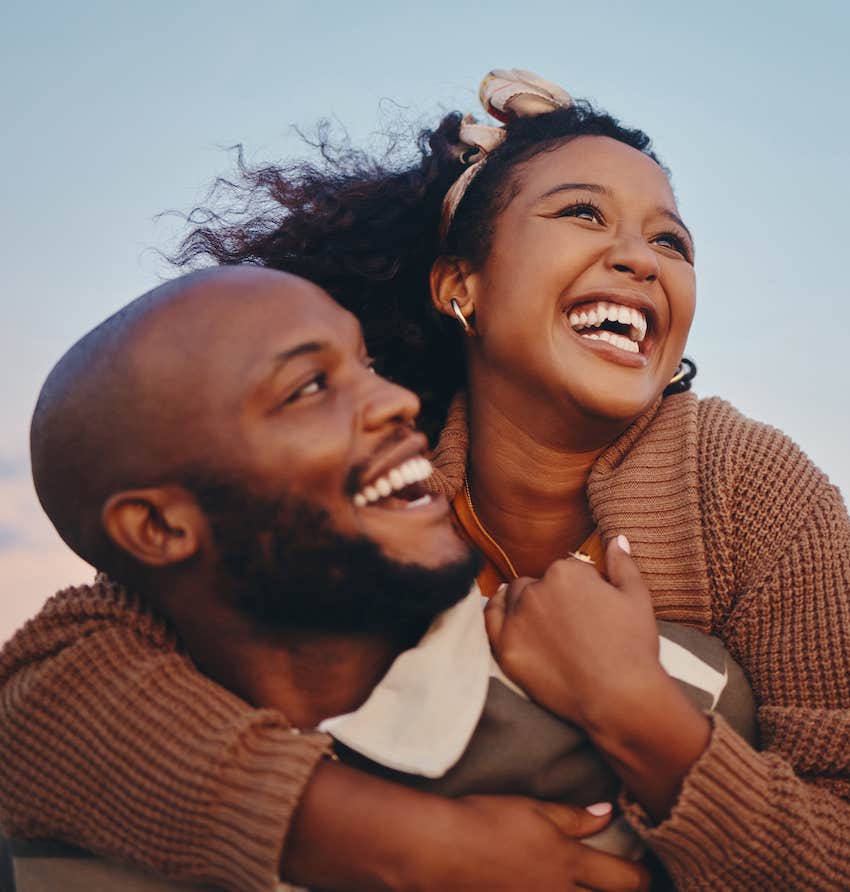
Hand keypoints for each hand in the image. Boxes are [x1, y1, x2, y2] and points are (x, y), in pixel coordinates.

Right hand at [421, 795, 650, 891]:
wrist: (440, 849)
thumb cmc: (487, 821)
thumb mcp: (534, 809)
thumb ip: (574, 818)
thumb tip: (608, 814)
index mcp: (568, 863)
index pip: (624, 880)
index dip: (641, 877)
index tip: (645, 872)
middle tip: (625, 883)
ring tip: (584, 886)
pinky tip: (548, 887)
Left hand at [485, 536, 660, 731]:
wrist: (620, 698)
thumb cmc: (633, 647)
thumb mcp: (637, 597)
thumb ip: (623, 563)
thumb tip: (617, 538)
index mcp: (566, 571)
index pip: (567, 571)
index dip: (581, 590)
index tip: (591, 611)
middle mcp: (536, 589)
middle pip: (536, 583)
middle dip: (550, 596)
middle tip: (570, 624)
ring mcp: (517, 618)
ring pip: (513, 598)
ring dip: (525, 605)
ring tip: (546, 627)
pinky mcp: (505, 647)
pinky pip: (489, 618)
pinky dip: (496, 612)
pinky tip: (505, 614)